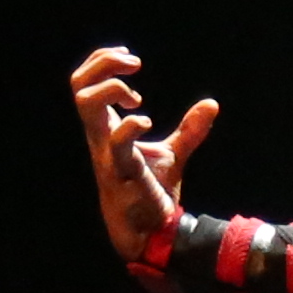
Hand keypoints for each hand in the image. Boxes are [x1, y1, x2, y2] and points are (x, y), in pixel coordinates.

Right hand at [69, 44, 213, 265]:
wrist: (153, 234)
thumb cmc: (151, 192)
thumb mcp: (172, 154)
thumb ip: (190, 130)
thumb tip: (212, 104)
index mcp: (105, 131)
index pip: (84, 85)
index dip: (100, 62)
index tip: (130, 59)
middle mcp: (100, 139)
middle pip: (79, 89)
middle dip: (103, 65)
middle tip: (134, 66)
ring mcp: (107, 155)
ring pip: (87, 107)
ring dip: (112, 88)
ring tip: (138, 99)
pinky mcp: (122, 174)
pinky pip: (118, 145)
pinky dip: (132, 127)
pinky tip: (148, 123)